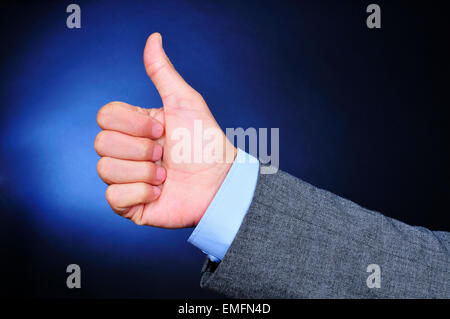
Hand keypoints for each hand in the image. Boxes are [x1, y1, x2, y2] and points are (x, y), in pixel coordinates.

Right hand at [94, 33, 235, 227]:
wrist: (220, 182)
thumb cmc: (205, 143)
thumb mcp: (185, 102)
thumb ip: (163, 73)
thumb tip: (153, 38)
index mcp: (134, 127)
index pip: (105, 116)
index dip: (133, 124)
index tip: (163, 129)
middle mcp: (127, 152)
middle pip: (102, 143)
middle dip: (141, 149)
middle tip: (165, 154)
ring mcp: (126, 178)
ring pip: (105, 169)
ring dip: (143, 172)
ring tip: (166, 176)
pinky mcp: (130, 205)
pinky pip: (113, 197)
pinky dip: (141, 193)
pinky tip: (160, 192)